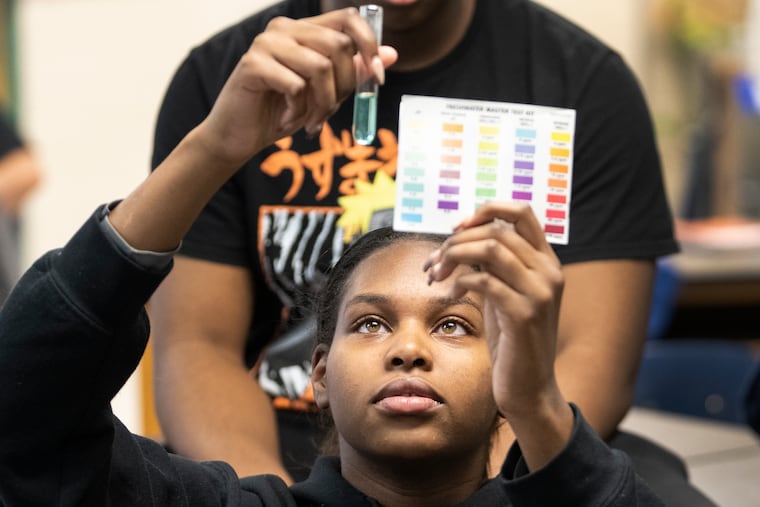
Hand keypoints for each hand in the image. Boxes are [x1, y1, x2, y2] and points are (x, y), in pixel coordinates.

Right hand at [194, 7, 397, 168]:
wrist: (239, 136)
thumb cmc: (281, 112)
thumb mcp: (327, 94)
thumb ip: (355, 72)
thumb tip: (391, 54)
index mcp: (304, 30)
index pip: (348, 18)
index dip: (369, 45)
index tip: (376, 79)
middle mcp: (284, 29)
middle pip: (339, 46)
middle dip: (344, 87)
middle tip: (329, 113)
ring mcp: (266, 43)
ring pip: (320, 67)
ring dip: (322, 104)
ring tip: (309, 121)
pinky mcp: (252, 64)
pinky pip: (295, 86)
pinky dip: (298, 110)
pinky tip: (287, 119)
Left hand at [423, 202, 564, 419]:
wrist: (530, 389)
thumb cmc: (512, 341)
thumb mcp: (504, 294)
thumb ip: (494, 265)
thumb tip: (461, 237)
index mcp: (546, 261)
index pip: (522, 212)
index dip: (486, 210)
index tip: (456, 227)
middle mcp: (549, 272)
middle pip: (497, 230)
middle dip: (456, 241)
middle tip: (434, 262)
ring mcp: (540, 292)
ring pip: (491, 249)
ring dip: (454, 256)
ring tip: (437, 275)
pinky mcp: (525, 314)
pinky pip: (485, 281)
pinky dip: (461, 282)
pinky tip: (453, 294)